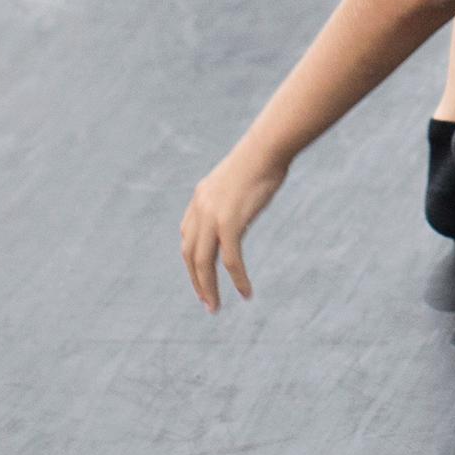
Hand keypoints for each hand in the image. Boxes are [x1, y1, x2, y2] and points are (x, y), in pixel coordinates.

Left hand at [180, 149, 286, 308]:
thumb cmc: (262, 159)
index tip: (201, 274)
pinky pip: (231, 260)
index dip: (192, 258)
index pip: (187, 235)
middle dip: (196, 280)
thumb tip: (241, 206)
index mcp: (200, 197)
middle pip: (190, 254)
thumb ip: (232, 197)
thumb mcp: (239, 179)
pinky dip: (237, 279)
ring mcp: (212, 216)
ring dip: (208, 288)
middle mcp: (200, 208)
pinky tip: (246, 292)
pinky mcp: (230, 223)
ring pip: (203, 263)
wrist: (267, 148)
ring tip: (214, 307)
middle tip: (206, 301)